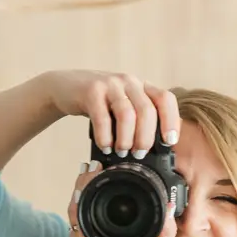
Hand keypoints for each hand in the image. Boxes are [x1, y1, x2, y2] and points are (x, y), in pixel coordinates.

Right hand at [44, 70, 180, 154]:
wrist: (65, 87)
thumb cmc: (99, 103)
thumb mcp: (122, 105)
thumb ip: (137, 119)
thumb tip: (152, 150)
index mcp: (142, 86)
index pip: (165, 99)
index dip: (171, 120)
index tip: (169, 142)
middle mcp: (129, 82)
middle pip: (147, 110)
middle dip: (146, 137)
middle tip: (139, 154)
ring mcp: (110, 84)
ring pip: (127, 114)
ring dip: (127, 139)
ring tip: (122, 152)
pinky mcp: (91, 91)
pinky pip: (102, 117)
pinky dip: (105, 136)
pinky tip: (105, 147)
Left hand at [67, 162, 176, 236]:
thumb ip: (166, 232)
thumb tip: (170, 207)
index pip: (89, 206)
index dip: (90, 184)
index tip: (97, 168)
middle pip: (75, 204)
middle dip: (83, 183)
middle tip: (94, 166)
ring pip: (72, 213)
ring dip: (81, 195)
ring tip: (92, 177)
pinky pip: (75, 224)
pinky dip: (81, 209)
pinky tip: (91, 199)